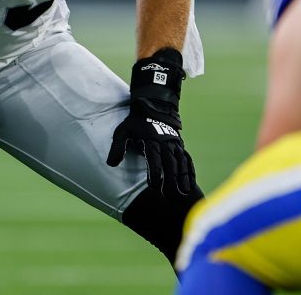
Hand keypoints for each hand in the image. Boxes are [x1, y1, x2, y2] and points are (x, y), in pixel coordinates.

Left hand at [106, 48, 196, 196]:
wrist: (153, 106)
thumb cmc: (135, 123)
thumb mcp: (122, 131)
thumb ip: (118, 147)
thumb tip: (111, 164)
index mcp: (151, 140)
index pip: (154, 158)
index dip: (155, 172)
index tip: (154, 186)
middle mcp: (165, 143)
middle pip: (169, 163)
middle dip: (170, 179)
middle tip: (169, 195)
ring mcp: (174, 145)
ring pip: (181, 162)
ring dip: (183, 178)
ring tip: (183, 193)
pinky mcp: (180, 146)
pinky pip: (187, 160)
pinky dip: (189, 173)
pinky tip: (189, 186)